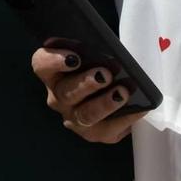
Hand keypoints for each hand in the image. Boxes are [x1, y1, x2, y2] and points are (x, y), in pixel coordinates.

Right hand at [30, 47, 144, 144]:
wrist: (118, 86)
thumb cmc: (101, 62)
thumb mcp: (94, 51)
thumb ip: (93, 47)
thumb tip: (107, 46)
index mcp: (53, 74)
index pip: (41, 65)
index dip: (54, 61)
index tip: (75, 57)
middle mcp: (59, 98)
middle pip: (65, 92)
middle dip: (86, 83)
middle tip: (104, 74)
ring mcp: (75, 119)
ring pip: (84, 115)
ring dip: (104, 104)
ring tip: (122, 93)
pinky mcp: (96, 133)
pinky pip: (108, 130)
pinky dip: (125, 118)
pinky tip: (138, 108)